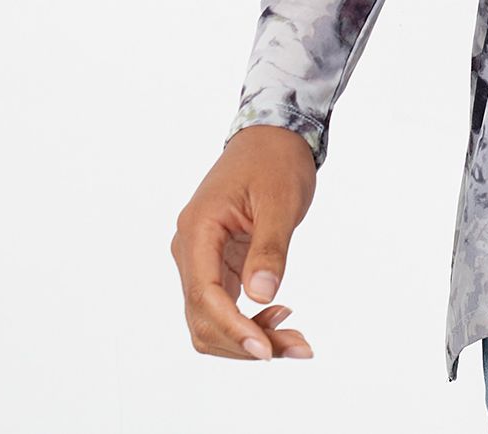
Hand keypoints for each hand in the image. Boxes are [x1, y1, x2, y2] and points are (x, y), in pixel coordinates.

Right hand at [171, 124, 318, 359]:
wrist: (273, 137)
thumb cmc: (275, 160)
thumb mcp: (280, 200)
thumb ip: (270, 247)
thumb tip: (262, 296)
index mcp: (198, 230)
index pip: (204, 295)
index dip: (233, 328)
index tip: (267, 350)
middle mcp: (190, 250)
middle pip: (204, 318)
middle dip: (246, 342)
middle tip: (297, 347)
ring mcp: (201, 260)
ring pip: (211, 320)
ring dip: (248, 338)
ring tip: (295, 341)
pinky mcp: (217, 265)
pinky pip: (223, 307)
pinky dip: (248, 322)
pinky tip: (279, 316)